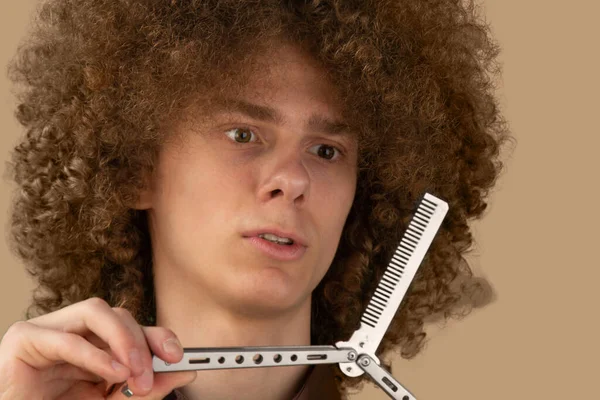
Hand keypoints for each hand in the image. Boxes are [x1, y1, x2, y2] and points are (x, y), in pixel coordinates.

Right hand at [0, 297, 196, 398]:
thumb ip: (143, 390)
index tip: (181, 357)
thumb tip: (185, 371)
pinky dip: (95, 355)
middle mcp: (76, 332)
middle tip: (155, 374)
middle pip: (119, 316)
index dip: (159, 336)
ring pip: (96, 312)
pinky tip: (114, 372)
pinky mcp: (25, 339)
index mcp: (95, 345)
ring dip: (124, 340)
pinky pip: (66, 338)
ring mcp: (50, 331)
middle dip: (143, 343)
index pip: (134, 327)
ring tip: (135, 372)